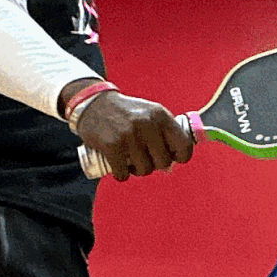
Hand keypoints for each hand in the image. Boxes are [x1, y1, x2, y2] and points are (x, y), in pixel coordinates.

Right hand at [75, 92, 192, 180]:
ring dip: (136, 170)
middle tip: (144, 158)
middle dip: (155, 165)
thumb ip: (164, 132)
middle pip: (164, 162)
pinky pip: (123, 173)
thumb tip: (174, 162)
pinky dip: (121, 174)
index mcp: (161, 116)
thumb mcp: (150, 113)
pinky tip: (118, 166)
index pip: (184, 146)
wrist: (93, 103)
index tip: (169, 156)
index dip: (179, 157)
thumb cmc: (126, 113)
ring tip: (130, 160)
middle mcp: (148, 124)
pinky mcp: (112, 146)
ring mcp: (130, 135)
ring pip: (144, 170)